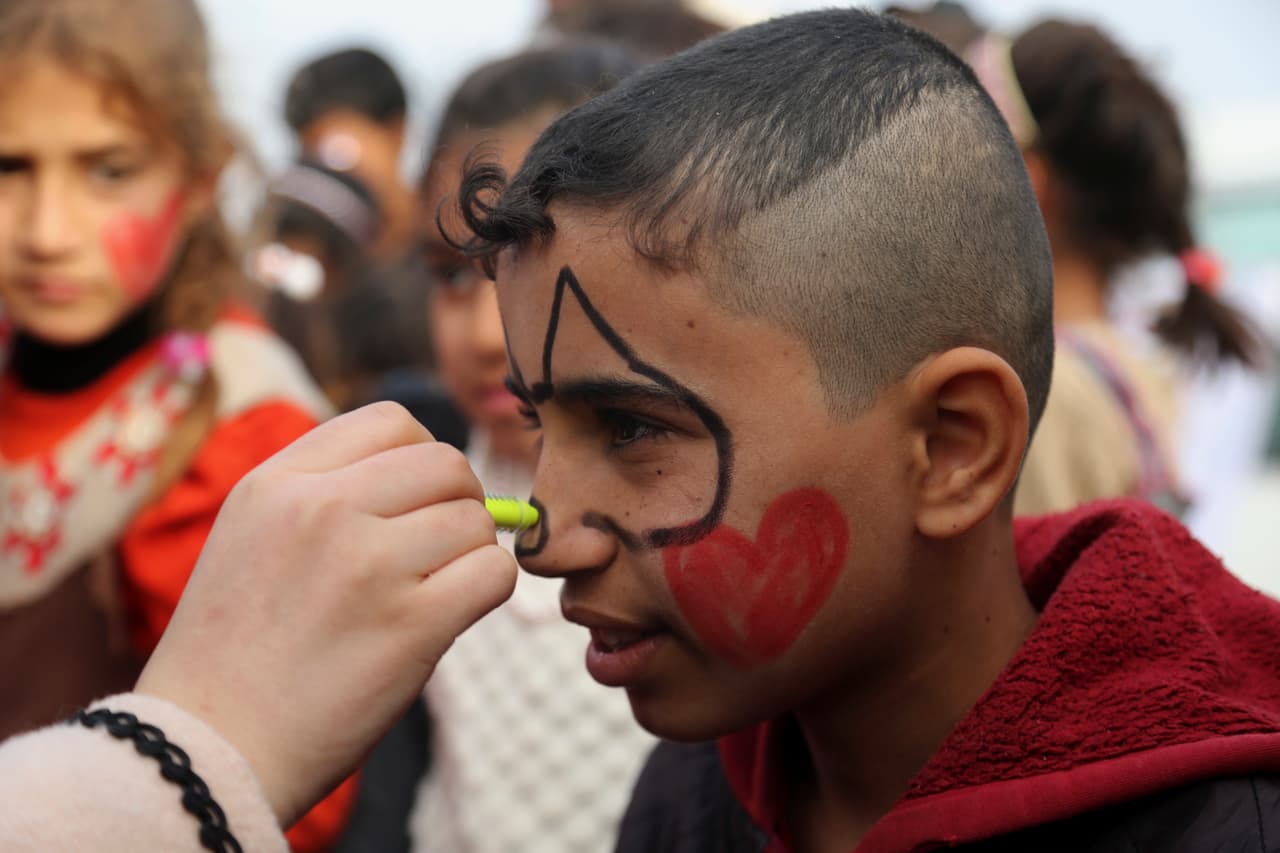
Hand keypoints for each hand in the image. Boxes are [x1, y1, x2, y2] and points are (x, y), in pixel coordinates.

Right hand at [136, 403, 515, 824]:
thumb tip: (432, 470)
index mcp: (278, 481)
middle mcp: (321, 509)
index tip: (417, 498)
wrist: (209, 747)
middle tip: (440, 546)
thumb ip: (325, 488)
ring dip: (470, 552)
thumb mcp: (252, 534)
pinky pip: (494, 572)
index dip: (422, 456)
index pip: (393, 421)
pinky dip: (487, 589)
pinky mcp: (410, 623)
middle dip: (459, 501)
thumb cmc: (239, 647)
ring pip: (475, 520)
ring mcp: (367, 564)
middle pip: (446, 463)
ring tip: (431, 589)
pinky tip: (452, 613)